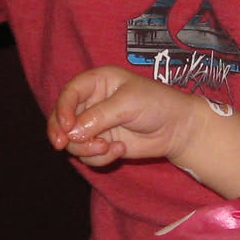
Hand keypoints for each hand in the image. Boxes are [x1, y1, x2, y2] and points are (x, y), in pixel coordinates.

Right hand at [47, 68, 200, 168]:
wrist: (177, 128)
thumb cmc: (156, 103)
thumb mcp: (128, 103)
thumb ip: (99, 116)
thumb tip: (72, 132)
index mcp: (96, 82)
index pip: (69, 93)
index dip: (63, 110)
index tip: (67, 128)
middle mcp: (91, 102)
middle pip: (62, 118)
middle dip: (61, 133)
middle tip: (63, 145)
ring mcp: (94, 124)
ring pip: (72, 140)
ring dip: (85, 148)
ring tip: (107, 147)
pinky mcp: (101, 143)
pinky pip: (87, 155)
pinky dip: (100, 157)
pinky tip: (119, 150)